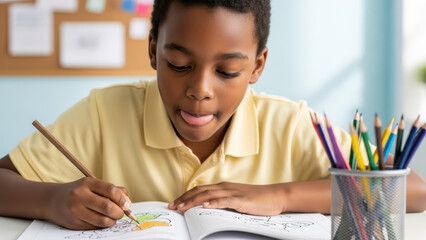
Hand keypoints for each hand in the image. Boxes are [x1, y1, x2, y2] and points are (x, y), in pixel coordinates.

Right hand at [47, 177, 131, 229]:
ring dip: (112, 221)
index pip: (111, 190)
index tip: (127, 205)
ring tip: (112, 218)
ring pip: (102, 220)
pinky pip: (94, 227)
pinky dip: (102, 225)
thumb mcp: (93, 185)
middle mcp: (80, 195)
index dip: (122, 199)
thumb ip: (112, 190)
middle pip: (107, 207)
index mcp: (87, 183)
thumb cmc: (79, 192)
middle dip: (119, 212)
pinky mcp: (73, 223)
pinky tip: (101, 220)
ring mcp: (75, 210)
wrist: (53, 200)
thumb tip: (127, 202)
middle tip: (121, 213)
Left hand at [168, 182, 284, 215]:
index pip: (200, 190)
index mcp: (223, 187)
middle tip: (172, 206)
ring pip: (208, 195)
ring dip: (193, 201)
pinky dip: (214, 203)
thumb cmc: (256, 200)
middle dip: (184, 199)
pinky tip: (205, 206)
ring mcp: (233, 192)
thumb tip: (207, 210)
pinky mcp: (241, 199)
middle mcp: (225, 187)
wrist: (275, 196)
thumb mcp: (235, 200)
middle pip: (200, 191)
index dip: (186, 196)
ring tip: (182, 207)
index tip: (175, 202)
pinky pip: (225, 201)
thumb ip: (222, 203)